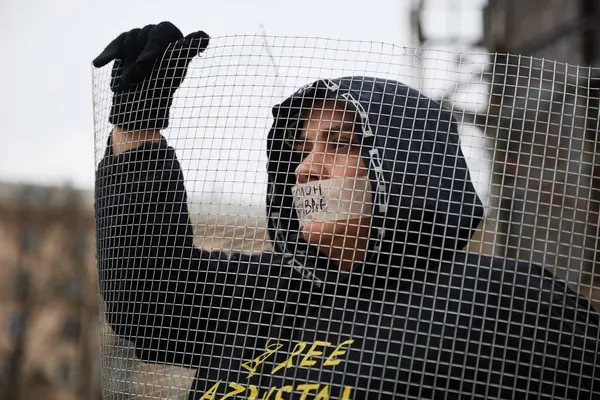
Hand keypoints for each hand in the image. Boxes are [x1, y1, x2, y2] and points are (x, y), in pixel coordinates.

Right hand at [93, 22, 209, 130]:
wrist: (142, 104)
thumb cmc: (162, 89)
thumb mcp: (175, 70)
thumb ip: (186, 51)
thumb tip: (205, 36)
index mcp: (173, 40)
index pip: (165, 31)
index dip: (155, 45)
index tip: (147, 61)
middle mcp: (157, 37)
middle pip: (147, 34)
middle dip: (142, 55)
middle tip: (138, 73)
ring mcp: (140, 40)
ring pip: (131, 39)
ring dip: (129, 62)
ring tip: (128, 83)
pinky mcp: (123, 45)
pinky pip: (116, 45)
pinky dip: (108, 55)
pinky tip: (98, 64)